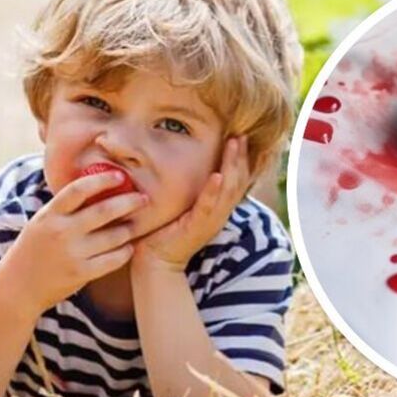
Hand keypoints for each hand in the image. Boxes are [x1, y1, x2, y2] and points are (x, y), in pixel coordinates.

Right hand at [0, 170, 145, 311]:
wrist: (17, 288)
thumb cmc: (33, 250)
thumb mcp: (42, 222)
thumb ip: (64, 207)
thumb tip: (95, 184)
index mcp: (50, 215)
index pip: (78, 190)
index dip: (102, 180)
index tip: (120, 176)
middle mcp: (61, 232)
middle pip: (103, 211)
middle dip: (128, 202)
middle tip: (143, 198)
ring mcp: (72, 254)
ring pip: (113, 236)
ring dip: (129, 229)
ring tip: (136, 224)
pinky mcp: (81, 274)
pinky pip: (113, 259)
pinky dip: (125, 252)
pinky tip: (129, 247)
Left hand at [134, 138, 250, 271]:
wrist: (155, 262)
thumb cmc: (164, 232)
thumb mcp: (182, 207)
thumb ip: (189, 190)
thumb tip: (182, 162)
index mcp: (217, 209)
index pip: (236, 181)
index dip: (240, 160)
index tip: (239, 138)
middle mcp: (218, 214)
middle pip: (238, 181)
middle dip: (240, 157)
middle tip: (241, 135)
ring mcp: (209, 221)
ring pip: (228, 190)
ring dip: (232, 165)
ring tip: (234, 145)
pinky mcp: (196, 227)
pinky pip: (208, 206)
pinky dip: (214, 190)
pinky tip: (218, 175)